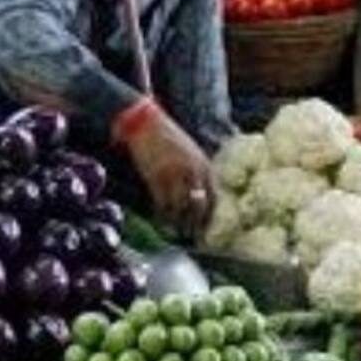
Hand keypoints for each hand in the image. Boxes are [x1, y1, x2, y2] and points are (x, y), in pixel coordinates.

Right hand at [123, 106, 215, 233]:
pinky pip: (162, 203)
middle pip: (198, 208)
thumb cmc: (169, 138)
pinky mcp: (157, 177)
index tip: (206, 229)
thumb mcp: (192, 153)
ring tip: (175, 232)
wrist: (147, 123)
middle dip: (195, 225)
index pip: (213, 199)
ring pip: (179, 209)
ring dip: (178, 223)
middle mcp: (193, 173)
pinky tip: (161, 219)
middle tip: (192, 237)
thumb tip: (198, 198)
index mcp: (204, 166)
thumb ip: (198, 173)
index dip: (209, 217)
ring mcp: (175, 176)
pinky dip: (162, 214)